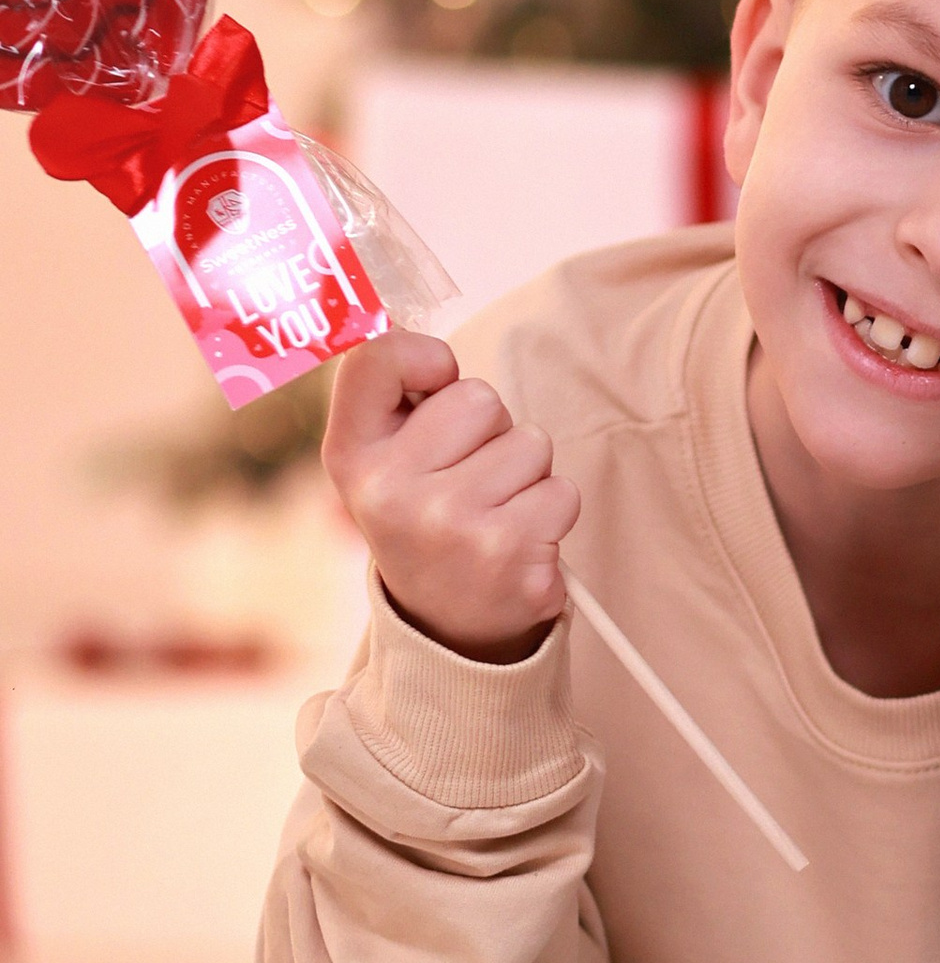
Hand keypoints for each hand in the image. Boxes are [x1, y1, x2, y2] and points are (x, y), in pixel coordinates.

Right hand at [322, 329, 579, 662]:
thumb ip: (394, 396)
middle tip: (467, 479)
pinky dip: (552, 513)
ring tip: (493, 512)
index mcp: (352, 458)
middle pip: (479, 398)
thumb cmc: (425, 518)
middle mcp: (392, 493)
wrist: (447, 629)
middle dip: (491, 430)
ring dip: (526, 474)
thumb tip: (420, 333)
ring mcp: (452, 527)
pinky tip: (518, 542)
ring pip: (531, 443)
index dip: (424, 358)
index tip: (435, 382)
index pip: (377, 360)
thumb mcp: (383, 462)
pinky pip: (563, 491)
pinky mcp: (511, 557)